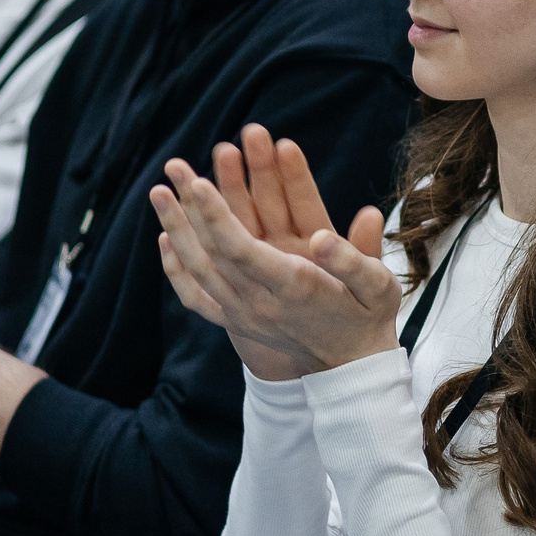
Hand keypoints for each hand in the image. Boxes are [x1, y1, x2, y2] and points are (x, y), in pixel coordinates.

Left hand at [147, 124, 394, 380]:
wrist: (352, 368)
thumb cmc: (368, 316)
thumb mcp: (378, 286)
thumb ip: (354, 258)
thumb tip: (321, 237)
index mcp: (293, 288)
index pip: (241, 249)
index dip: (217, 216)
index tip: (197, 182)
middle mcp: (260, 303)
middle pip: (212, 252)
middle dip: (191, 208)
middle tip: (173, 166)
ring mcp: (243, 314)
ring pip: (199, 269)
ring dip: (176, 228)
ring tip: (158, 191)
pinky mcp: (237, 321)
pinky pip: (197, 297)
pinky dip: (176, 269)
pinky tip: (166, 239)